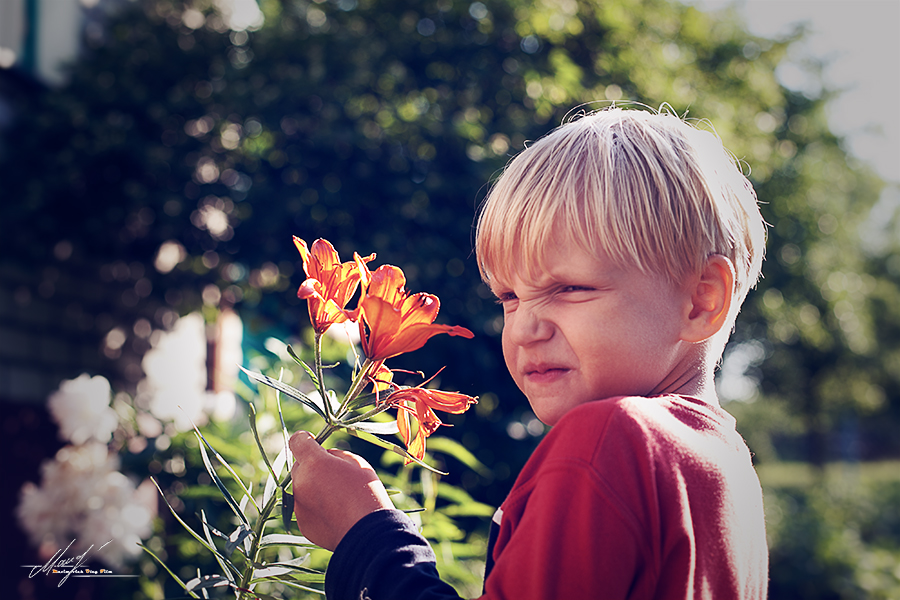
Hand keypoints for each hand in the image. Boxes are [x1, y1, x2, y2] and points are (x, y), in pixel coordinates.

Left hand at [289, 431, 393, 550]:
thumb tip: (323, 458)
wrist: (368, 533)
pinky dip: (315, 507)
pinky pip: (305, 508)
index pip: (297, 441)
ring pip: (301, 488)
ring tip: (337, 499)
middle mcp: (300, 482)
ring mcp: (299, 505)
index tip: (312, 443)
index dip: (304, 440)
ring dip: (313, 488)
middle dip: (311, 467)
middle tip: (333, 475)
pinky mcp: (302, 522)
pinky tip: (335, 513)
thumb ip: (334, 455)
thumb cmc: (367, 493)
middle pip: (299, 467)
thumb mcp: (356, 462)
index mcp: (314, 463)